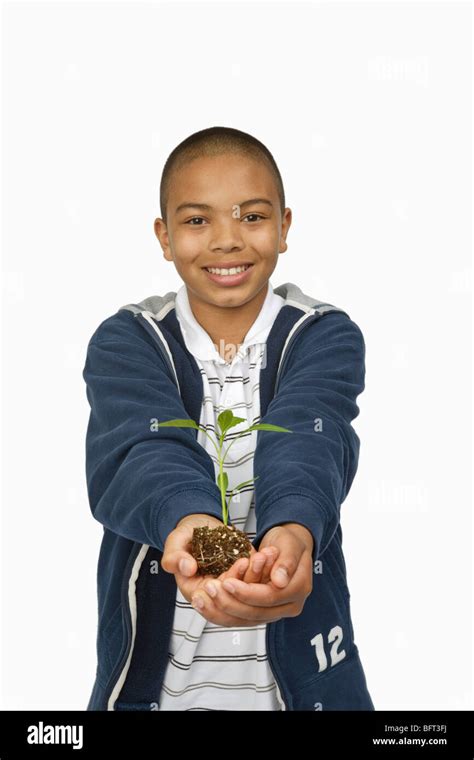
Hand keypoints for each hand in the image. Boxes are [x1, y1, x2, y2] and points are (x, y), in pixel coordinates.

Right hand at [161, 514, 279, 625]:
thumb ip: (174, 557)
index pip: (214, 601)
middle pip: (236, 603)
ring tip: (263, 555)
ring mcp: (234, 586)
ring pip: (250, 592)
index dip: (225, 589)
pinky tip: (269, 553)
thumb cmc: (185, 536)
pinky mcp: (246, 576)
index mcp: (197, 593)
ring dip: (259, 574)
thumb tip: (186, 568)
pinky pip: (259, 579)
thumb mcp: (174, 543)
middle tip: (249, 560)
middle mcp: (218, 594)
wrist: (200, 526)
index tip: (233, 568)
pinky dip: (265, 568)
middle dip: (245, 582)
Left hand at [190, 523, 313, 624]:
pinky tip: (203, 604)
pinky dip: (219, 613)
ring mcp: (274, 612)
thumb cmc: (289, 542)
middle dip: (228, 602)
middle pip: (255, 613)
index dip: (246, 592)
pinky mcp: (260, 612)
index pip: (269, 598)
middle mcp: (287, 606)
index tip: (227, 582)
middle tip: (209, 588)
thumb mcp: (290, 544)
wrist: (287, 547)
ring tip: (199, 598)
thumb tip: (279, 581)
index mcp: (298, 591)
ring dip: (219, 611)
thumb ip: (286, 562)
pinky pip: (238, 618)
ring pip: (244, 620)